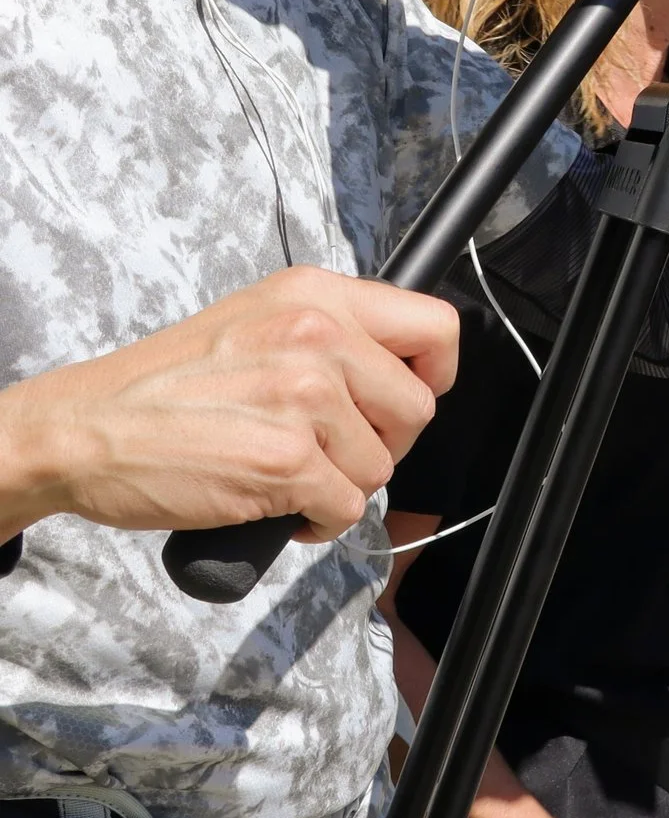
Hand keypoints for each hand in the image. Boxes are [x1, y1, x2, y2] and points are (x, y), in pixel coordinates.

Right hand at [0, 267, 457, 540]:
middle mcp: (317, 337)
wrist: (83, 428)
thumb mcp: (256, 320)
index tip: (405, 397)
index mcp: (316, 296)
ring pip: (381, 466)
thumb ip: (330, 335)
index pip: (436, 328)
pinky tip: (279, 504)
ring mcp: (304, 398)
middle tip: (329, 448)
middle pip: (417, 409)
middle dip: (382, 442)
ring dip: (341, 484)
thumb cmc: (165, 385)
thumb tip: (396, 374)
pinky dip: (317, 520)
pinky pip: (346, 508)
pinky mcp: (287, 461)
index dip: (434, 373)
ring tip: (287, 471)